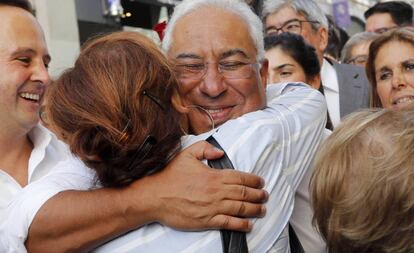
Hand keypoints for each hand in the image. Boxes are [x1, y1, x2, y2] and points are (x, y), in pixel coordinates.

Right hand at [123, 141, 267, 231]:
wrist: (155, 196)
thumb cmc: (171, 176)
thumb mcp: (187, 154)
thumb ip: (205, 149)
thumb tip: (220, 152)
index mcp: (213, 175)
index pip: (240, 178)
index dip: (253, 180)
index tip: (261, 182)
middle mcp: (216, 192)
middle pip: (244, 194)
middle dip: (258, 195)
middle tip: (265, 195)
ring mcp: (212, 207)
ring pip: (240, 208)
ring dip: (255, 209)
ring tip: (262, 209)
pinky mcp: (207, 220)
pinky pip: (229, 223)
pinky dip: (241, 224)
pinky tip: (248, 224)